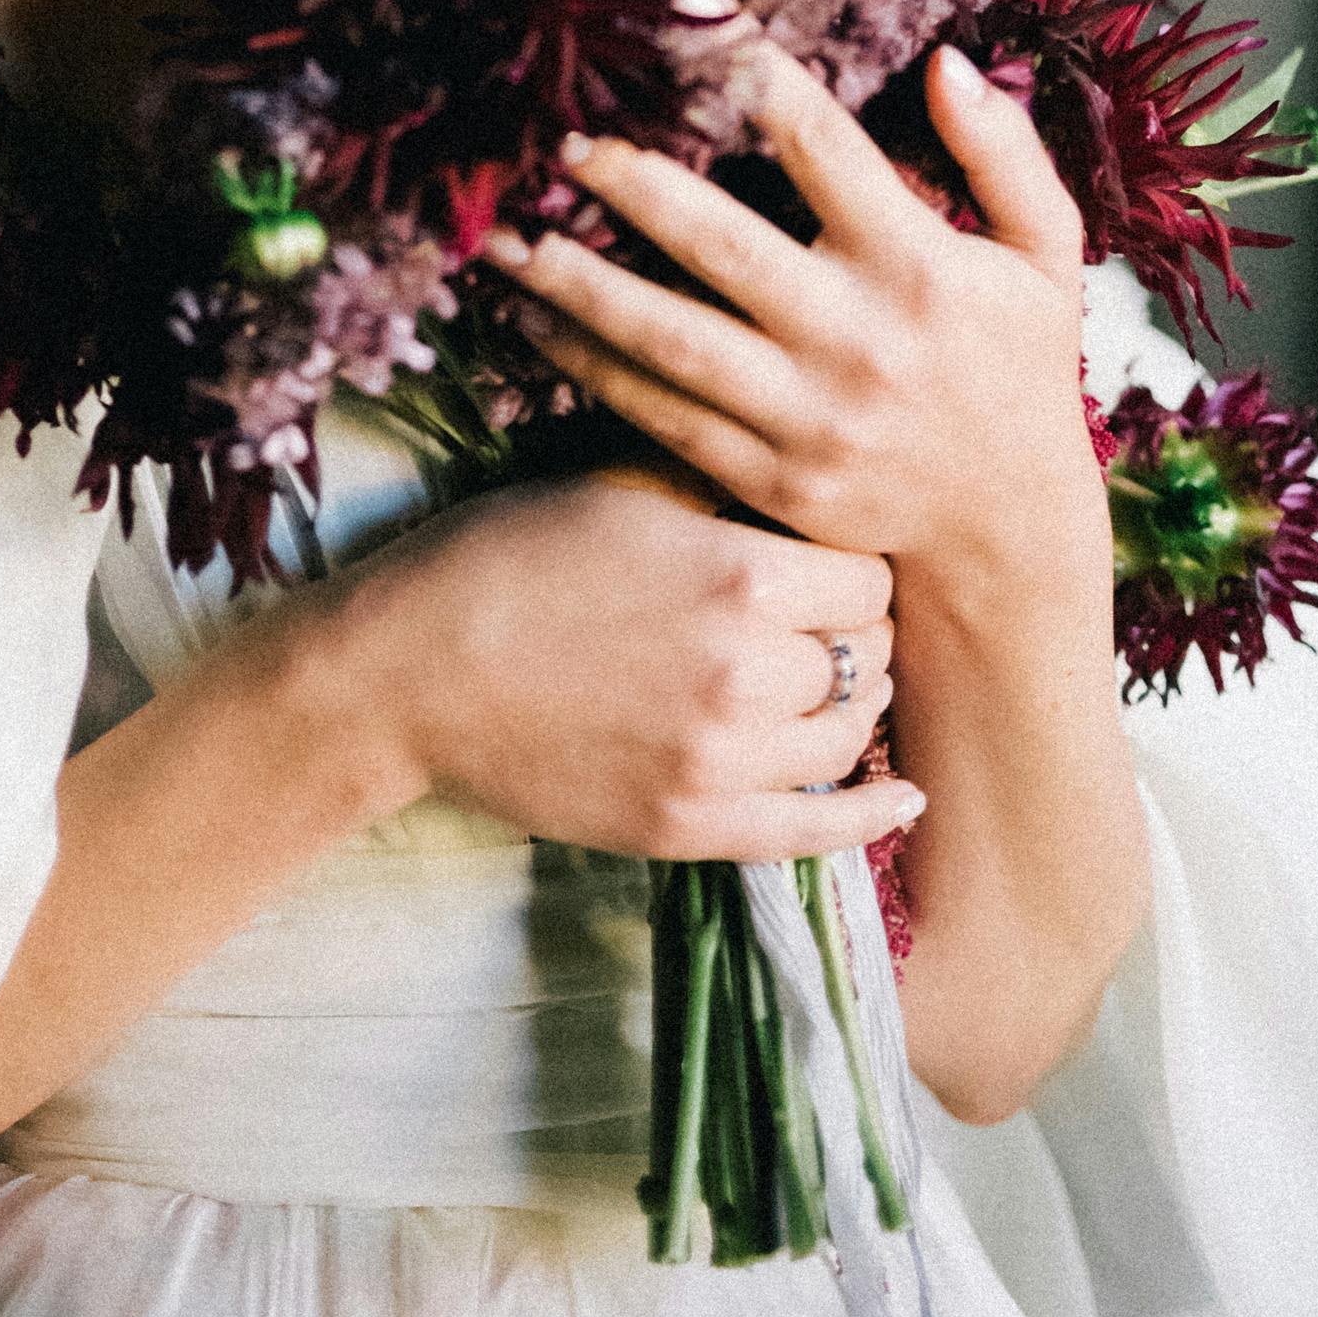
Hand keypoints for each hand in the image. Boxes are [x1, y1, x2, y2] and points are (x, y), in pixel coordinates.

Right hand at [320, 461, 919, 862]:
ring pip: (849, 738)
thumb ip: (729, 491)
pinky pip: (812, 833)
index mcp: (740, 574)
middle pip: (868, 656)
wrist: (414, 667)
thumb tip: (810, 483)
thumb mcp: (627, 485)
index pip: (869, 575)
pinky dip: (867, 817)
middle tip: (825, 615)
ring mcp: (720, 763)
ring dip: (851, 705)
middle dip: (855, 630)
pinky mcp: (687, 829)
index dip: (853, 561)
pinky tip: (903, 801)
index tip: (827, 556)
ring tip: (830, 681)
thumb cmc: (510, 554)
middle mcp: (747, 673)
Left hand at [485, 44, 1104, 600]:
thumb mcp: (1047, 255)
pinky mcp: (769, 479)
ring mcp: (808, 418)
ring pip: (669, 339)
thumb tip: (945, 59)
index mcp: (921, 266)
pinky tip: (528, 319)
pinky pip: (659, 415)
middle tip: (557, 135)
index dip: (752, 68)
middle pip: (721, 243)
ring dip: (577, 282)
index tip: (686, 3)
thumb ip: (1004, 153)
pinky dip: (588, 366)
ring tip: (500, 234)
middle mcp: (859, 339)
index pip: (822, 143)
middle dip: (631, 183)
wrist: (1009, 536)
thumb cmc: (1021, 370)